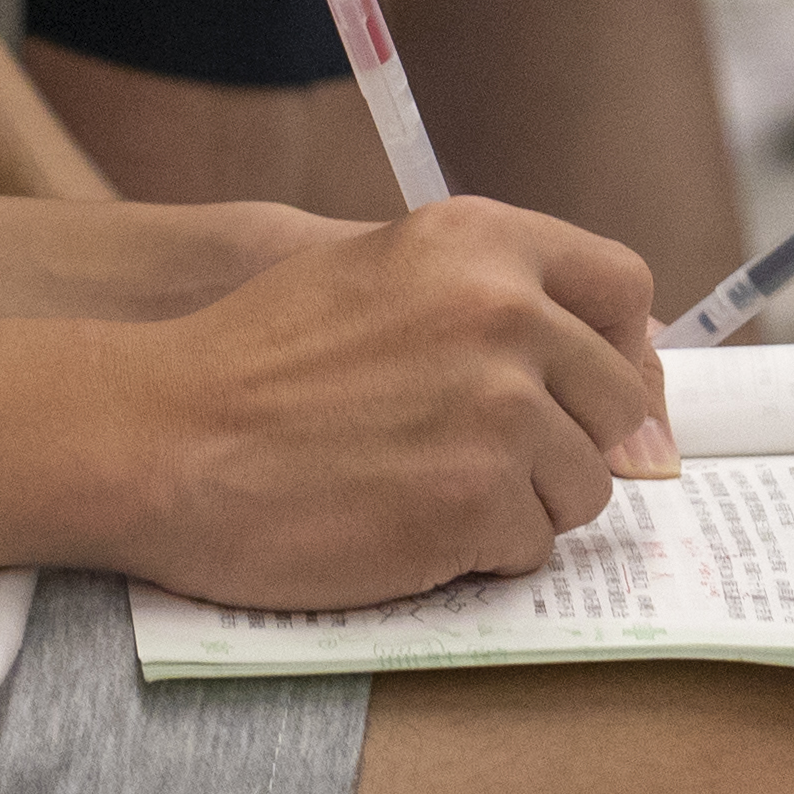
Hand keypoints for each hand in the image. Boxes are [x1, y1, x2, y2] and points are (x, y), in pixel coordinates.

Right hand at [115, 199, 675, 613]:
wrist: (161, 436)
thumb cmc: (256, 361)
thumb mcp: (378, 276)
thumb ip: (495, 300)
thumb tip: (632, 372)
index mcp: (482, 242)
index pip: (623, 291)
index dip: (616, 350)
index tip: (588, 392)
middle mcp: (506, 314)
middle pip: (618, 401)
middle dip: (567, 439)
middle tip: (483, 457)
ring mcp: (498, 412)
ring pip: (585, 484)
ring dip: (522, 501)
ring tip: (428, 487)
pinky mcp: (477, 503)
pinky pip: (530, 546)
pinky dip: (477, 551)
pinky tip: (406, 523)